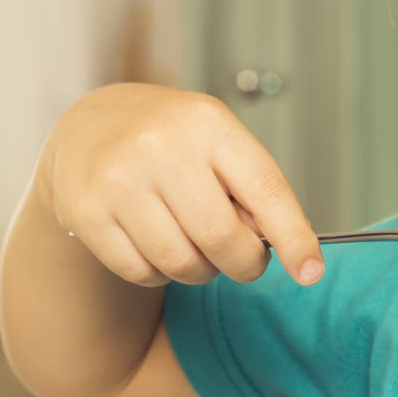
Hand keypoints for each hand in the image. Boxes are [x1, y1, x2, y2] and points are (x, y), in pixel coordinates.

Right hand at [42, 83, 322, 286]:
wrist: (90, 127)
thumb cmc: (173, 141)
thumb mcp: (218, 143)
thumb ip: (253, 190)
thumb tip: (281, 248)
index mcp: (208, 123)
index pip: (265, 189)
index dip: (294, 237)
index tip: (311, 272)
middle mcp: (160, 146)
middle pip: (222, 238)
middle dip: (244, 263)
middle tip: (244, 259)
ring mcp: (118, 179)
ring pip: (182, 263)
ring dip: (200, 271)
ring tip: (195, 245)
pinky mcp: (86, 211)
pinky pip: (142, 273)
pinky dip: (159, 273)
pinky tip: (155, 243)